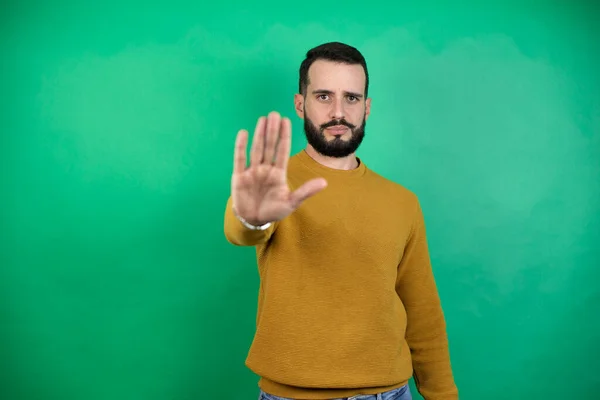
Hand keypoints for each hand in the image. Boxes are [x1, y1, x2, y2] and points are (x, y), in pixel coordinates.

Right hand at [231, 111, 326, 225]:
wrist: (253, 221)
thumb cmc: (273, 210)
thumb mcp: (291, 202)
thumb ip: (305, 191)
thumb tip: (325, 182)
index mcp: (278, 173)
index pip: (282, 151)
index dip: (284, 136)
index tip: (286, 121)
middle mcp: (265, 169)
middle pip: (269, 146)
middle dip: (272, 130)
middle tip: (274, 114)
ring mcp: (252, 171)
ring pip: (257, 149)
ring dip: (259, 134)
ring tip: (263, 119)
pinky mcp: (239, 177)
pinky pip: (240, 159)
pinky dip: (241, 147)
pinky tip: (244, 133)